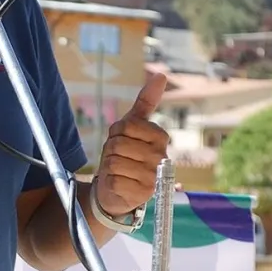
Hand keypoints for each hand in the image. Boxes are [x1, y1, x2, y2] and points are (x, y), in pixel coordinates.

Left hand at [95, 73, 170, 217]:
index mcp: (160, 137)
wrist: (118, 187)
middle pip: (118, 144)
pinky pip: (114, 179)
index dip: (117, 132)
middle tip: (118, 157)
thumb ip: (146, 101)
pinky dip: (110, 180)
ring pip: (115, 161)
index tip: (122, 139)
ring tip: (119, 169)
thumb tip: (161, 76)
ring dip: (109, 165)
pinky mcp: (143, 194)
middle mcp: (161, 157)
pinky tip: (120, 183)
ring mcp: (154, 177)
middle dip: (111, 149)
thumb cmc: (125, 152)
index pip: (128, 125)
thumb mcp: (132, 126)